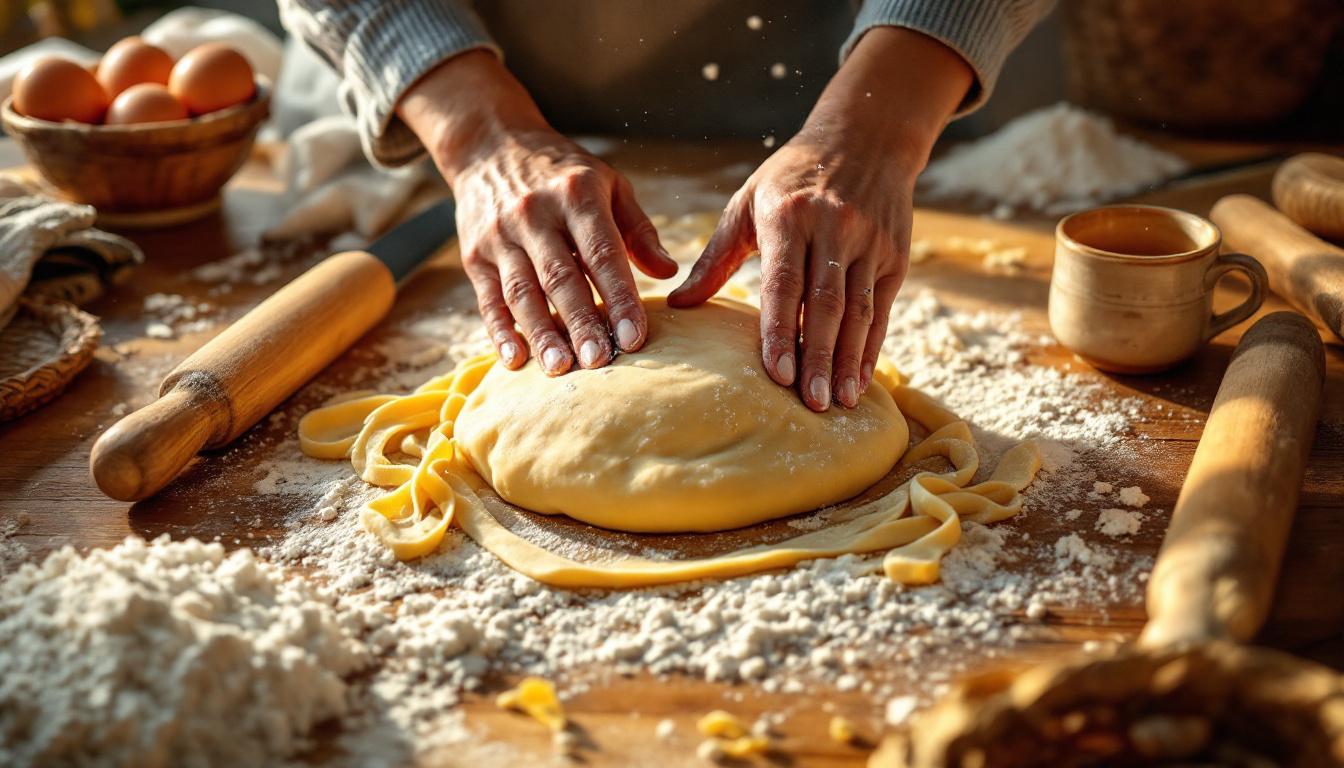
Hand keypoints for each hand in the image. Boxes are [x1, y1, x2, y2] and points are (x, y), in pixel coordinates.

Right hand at [398, 52, 675, 374]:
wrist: (490, 146)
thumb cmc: (563, 174)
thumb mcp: (608, 184)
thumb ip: (639, 229)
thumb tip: (669, 273)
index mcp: (576, 196)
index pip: (601, 253)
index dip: (619, 297)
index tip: (635, 337)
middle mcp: (535, 215)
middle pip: (560, 277)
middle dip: (581, 322)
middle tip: (600, 362)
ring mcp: (500, 236)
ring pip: (522, 292)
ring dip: (541, 333)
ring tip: (561, 368)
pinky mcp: (474, 255)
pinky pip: (488, 298)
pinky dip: (500, 331)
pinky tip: (516, 359)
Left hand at [668, 28, 972, 410]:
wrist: (865, 138)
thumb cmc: (791, 177)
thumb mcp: (747, 203)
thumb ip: (715, 257)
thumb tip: (678, 305)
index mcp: (788, 216)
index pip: (784, 284)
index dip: (781, 331)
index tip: (777, 375)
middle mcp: (832, 229)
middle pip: (826, 305)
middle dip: (818, 358)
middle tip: (810, 404)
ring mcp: (868, 243)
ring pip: (859, 311)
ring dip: (849, 361)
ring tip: (838, 402)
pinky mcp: (894, 255)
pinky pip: (882, 310)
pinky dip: (871, 348)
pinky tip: (861, 380)